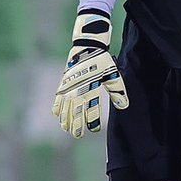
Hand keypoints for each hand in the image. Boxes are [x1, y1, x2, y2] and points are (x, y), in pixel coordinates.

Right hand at [52, 10, 128, 137]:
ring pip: (64, 105)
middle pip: (74, 109)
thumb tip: (124, 106)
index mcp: (89, 86)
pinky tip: (56, 114)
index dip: (91, 119)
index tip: (93, 130)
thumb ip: (117, 91)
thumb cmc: (103, 60)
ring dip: (64, 117)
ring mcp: (68, 84)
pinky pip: (58, 96)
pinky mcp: (64, 81)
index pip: (90, 107)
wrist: (87, 45)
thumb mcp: (113, 74)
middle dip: (75, 123)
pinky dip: (57, 105)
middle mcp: (76, 87)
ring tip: (65, 128)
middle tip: (76, 135)